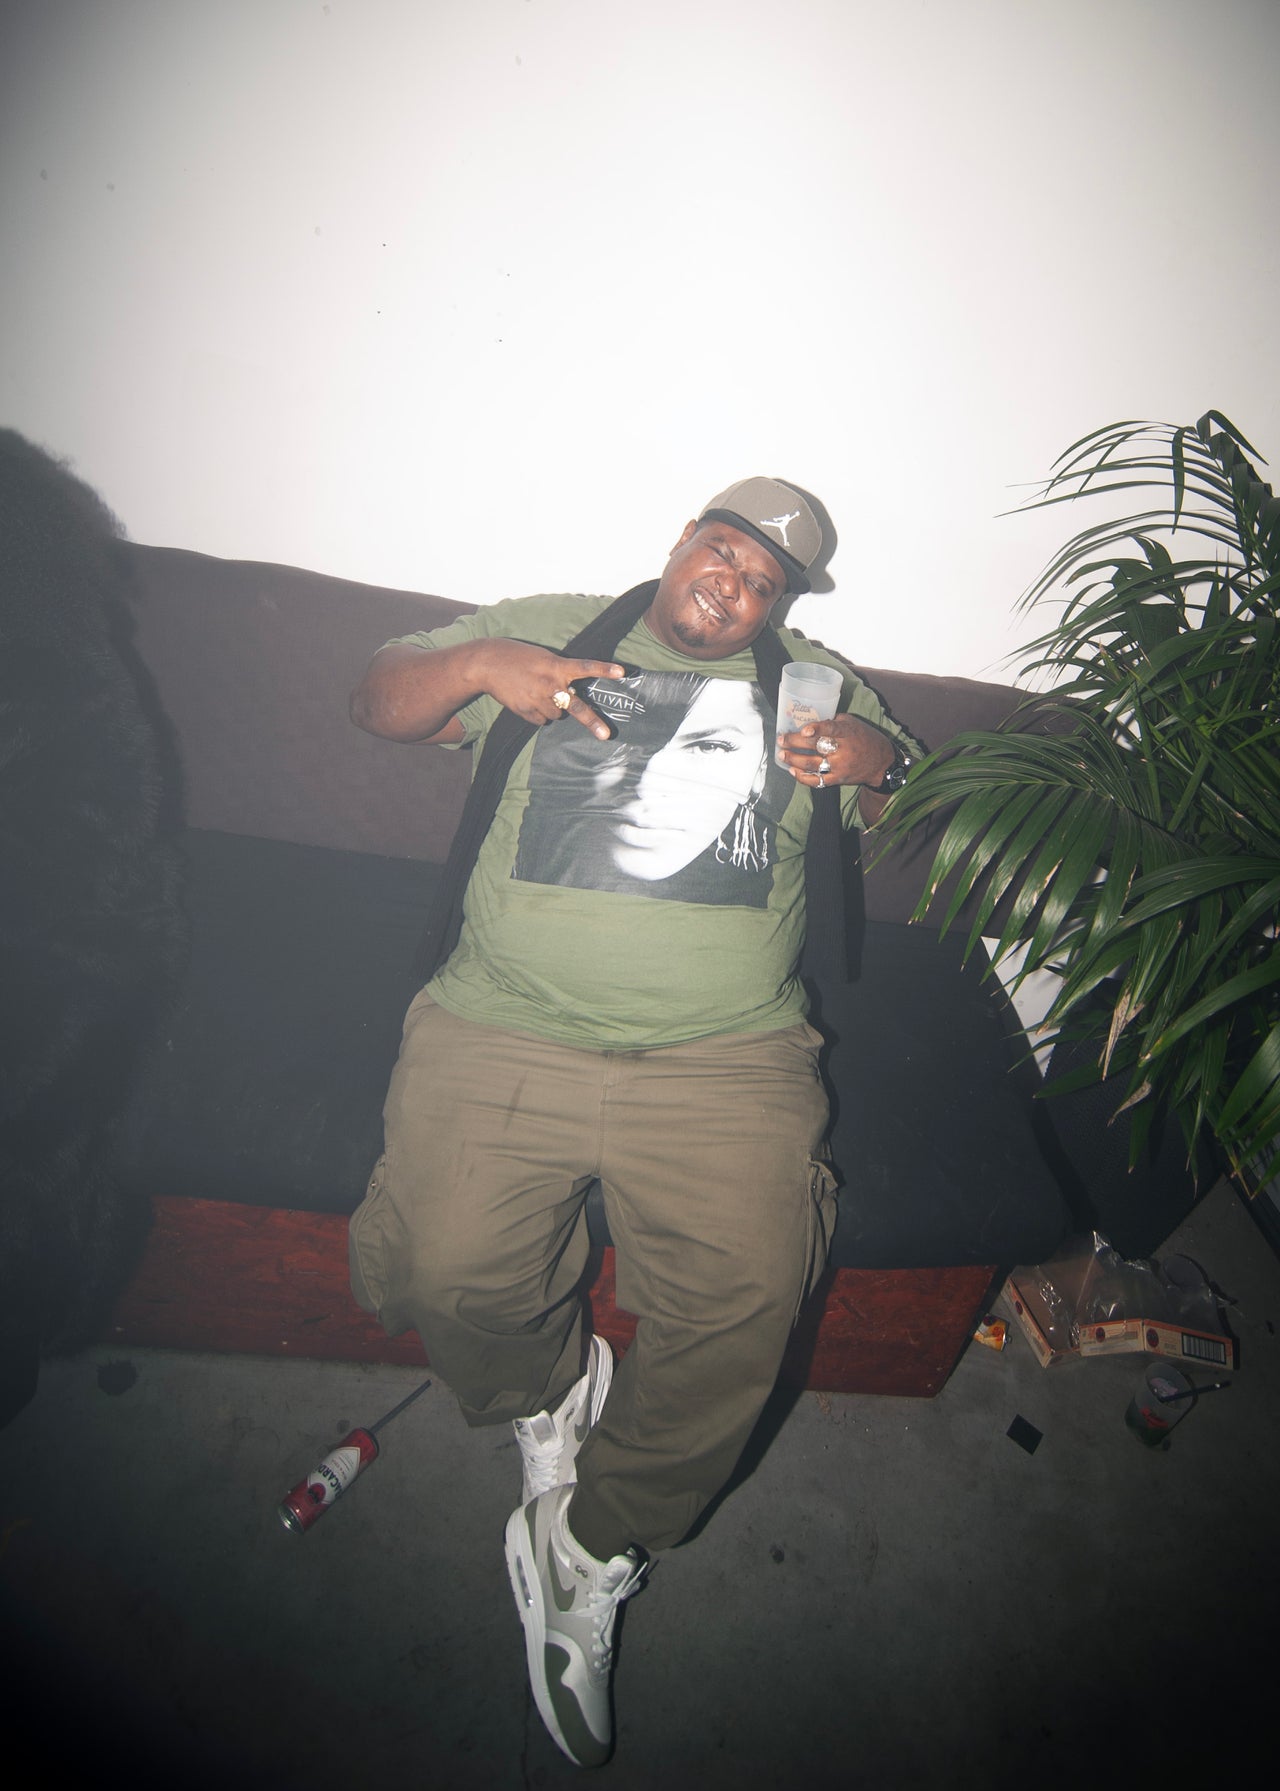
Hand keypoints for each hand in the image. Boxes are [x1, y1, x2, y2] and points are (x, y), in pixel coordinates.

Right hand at [476, 640, 625, 737]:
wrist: (486, 664)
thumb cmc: (517, 657)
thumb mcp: (542, 658)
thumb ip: (558, 673)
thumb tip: (568, 697)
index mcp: (556, 666)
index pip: (585, 667)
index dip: (604, 669)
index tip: (623, 672)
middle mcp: (550, 684)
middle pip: (576, 707)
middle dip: (592, 722)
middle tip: (606, 736)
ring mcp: (538, 700)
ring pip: (557, 714)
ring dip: (553, 708)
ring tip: (537, 692)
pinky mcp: (526, 711)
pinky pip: (541, 720)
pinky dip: (538, 713)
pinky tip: (527, 699)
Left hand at [775, 714, 897, 790]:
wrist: (882, 764)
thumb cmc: (865, 739)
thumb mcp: (854, 724)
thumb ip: (835, 722)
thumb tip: (813, 723)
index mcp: (848, 733)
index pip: (832, 729)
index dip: (817, 729)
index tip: (804, 730)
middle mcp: (843, 750)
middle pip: (816, 746)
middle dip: (794, 742)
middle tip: (781, 739)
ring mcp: (839, 767)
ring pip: (812, 764)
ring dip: (793, 759)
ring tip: (782, 754)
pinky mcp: (837, 779)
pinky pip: (817, 780)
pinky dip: (803, 777)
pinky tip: (792, 771)